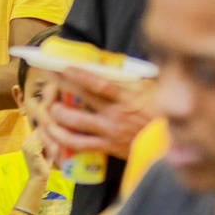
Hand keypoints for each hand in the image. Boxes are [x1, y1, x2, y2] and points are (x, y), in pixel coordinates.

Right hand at [21, 129, 51, 183]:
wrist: (39, 178)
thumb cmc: (44, 165)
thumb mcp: (46, 150)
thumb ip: (47, 141)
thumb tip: (54, 131)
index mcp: (27, 142)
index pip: (38, 130)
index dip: (48, 133)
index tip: (55, 140)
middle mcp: (25, 143)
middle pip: (40, 132)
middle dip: (50, 137)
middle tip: (55, 147)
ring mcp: (27, 146)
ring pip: (43, 136)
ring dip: (51, 142)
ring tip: (54, 151)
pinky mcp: (32, 151)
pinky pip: (44, 143)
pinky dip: (51, 147)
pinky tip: (52, 154)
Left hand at [38, 69, 155, 161]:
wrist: (168, 144)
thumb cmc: (160, 113)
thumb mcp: (149, 90)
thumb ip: (130, 80)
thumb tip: (111, 67)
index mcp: (127, 97)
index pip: (99, 83)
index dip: (80, 75)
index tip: (63, 67)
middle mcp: (115, 114)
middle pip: (82, 98)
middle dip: (62, 87)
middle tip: (47, 78)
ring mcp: (109, 131)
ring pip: (76, 123)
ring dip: (59, 114)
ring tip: (50, 107)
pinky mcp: (106, 147)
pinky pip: (80, 144)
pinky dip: (64, 139)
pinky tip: (53, 132)